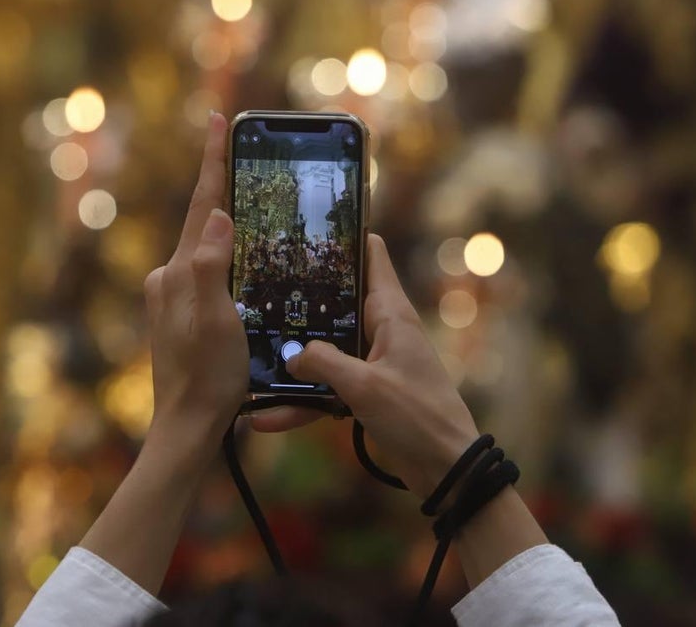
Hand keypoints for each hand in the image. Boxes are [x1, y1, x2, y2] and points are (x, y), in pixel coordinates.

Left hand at [143, 112, 247, 443]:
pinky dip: (229, 257)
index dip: (212, 162)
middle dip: (222, 186)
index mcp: (178, 273)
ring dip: (227, 223)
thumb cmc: (206, 376)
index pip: (202, 207)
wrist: (188, 425)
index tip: (218, 121)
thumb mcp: (215, 320)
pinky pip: (211, 273)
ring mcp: (177, 298)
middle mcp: (172, 279)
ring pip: (208, 248)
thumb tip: (218, 216)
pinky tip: (246, 260)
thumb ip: (211, 266)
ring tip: (250, 197)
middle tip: (240, 150)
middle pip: (204, 222)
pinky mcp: (186, 315)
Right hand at [254, 234, 479, 498]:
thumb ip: (323, 364)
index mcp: (391, 314)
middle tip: (257, 284)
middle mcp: (382, 331)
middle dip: (302, 298)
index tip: (308, 226)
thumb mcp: (365, 386)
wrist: (445, 469)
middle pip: (338, 302)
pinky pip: (328, 389)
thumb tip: (290, 354)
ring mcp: (373, 362)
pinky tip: (266, 417)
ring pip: (326, 350)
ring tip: (250, 357)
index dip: (344, 238)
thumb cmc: (417, 416)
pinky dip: (302, 402)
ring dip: (294, 359)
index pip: (372, 257)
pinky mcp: (367, 392)